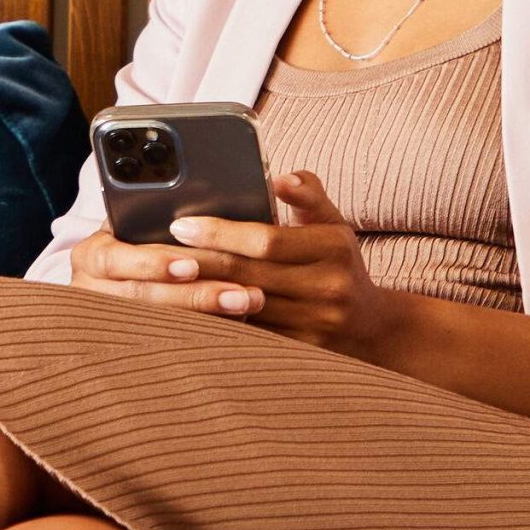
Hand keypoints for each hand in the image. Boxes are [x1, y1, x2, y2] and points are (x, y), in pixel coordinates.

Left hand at [162, 171, 402, 357]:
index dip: (220, 232)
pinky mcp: (302, 350)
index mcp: (333, 247)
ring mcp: (316, 323)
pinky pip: (250, 336)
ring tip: (164, 278)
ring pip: (244, 307)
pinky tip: (187, 309)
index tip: (182, 225)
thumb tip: (281, 178)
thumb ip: (307, 196)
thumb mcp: (333, 223)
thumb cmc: (339, 263)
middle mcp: (328, 287)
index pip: (266, 239)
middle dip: (200, 261)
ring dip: (201, 293)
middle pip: (249, 274)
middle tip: (159, 250)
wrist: (370, 325)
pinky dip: (217, 322)